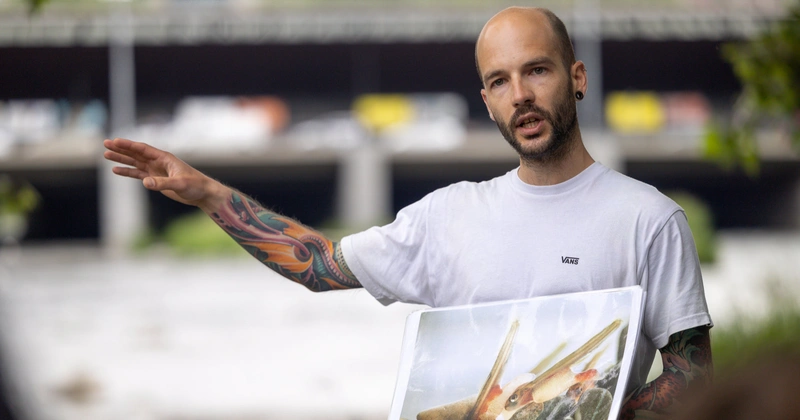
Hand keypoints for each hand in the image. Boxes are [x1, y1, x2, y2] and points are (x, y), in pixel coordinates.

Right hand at [103, 138, 227, 211]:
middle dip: (121, 149)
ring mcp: (156, 170)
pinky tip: (116, 170)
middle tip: (105, 143)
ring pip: (135, 162)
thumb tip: (145, 182)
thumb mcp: (180, 184)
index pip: (143, 149)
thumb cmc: (195, 185)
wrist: (202, 193)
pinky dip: (127, 172)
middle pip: (136, 153)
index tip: (115, 141)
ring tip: (106, 155)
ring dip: (121, 159)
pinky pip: (138, 174)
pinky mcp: (156, 179)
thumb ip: (162, 183)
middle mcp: (158, 162)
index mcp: (164, 158)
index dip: (128, 145)